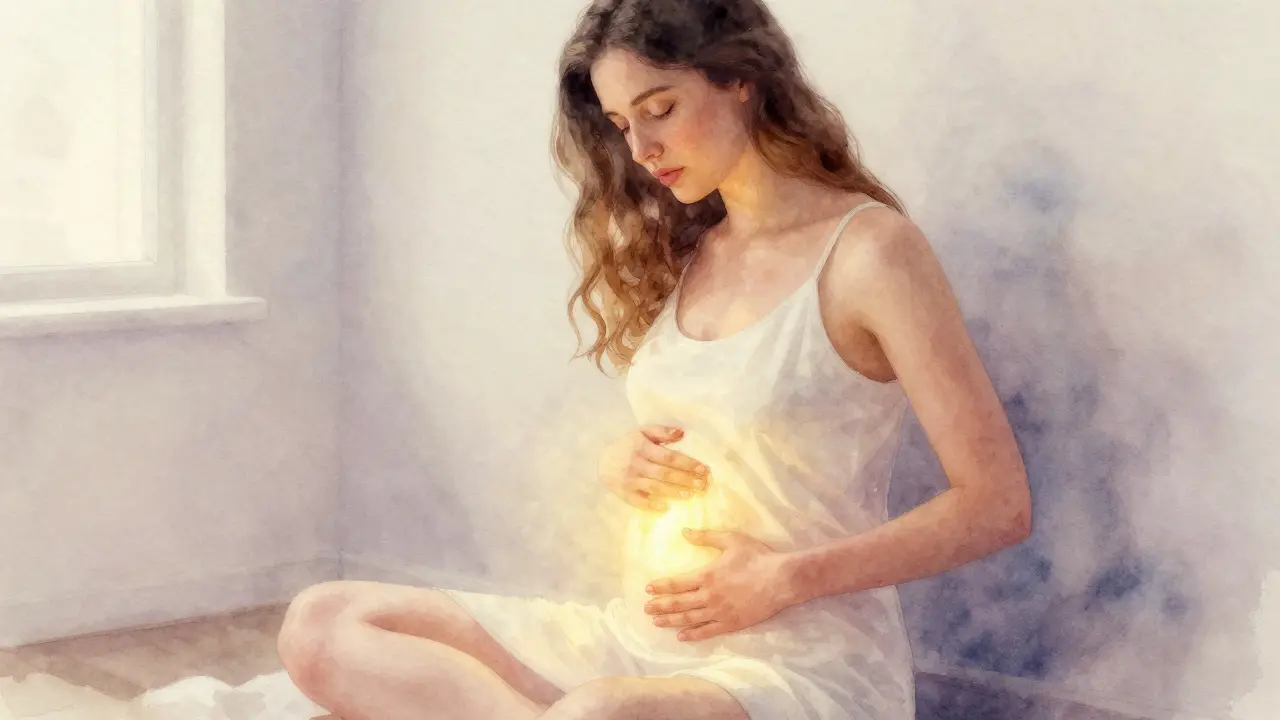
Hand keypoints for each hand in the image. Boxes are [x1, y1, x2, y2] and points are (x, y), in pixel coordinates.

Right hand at [598, 425, 709, 511]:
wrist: (602, 460)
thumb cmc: (628, 445)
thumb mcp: (642, 432)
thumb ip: (661, 431)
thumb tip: (681, 433)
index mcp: (642, 447)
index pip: (669, 456)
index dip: (687, 463)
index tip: (703, 469)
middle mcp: (636, 463)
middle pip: (665, 473)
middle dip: (685, 479)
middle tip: (702, 484)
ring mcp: (629, 479)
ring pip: (655, 487)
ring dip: (674, 492)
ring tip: (690, 495)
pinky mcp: (623, 492)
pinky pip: (639, 501)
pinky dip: (652, 505)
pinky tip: (666, 507)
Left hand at [643, 528, 797, 641]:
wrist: (781, 580)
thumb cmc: (756, 557)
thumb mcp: (731, 540)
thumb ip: (706, 537)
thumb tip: (684, 532)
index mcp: (707, 575)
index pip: (677, 583)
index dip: (661, 586)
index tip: (648, 588)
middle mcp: (709, 596)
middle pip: (679, 603)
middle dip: (660, 605)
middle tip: (646, 608)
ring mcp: (719, 612)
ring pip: (689, 619)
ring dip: (671, 621)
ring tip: (656, 622)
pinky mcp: (731, 623)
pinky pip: (707, 631)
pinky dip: (693, 635)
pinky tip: (681, 637)